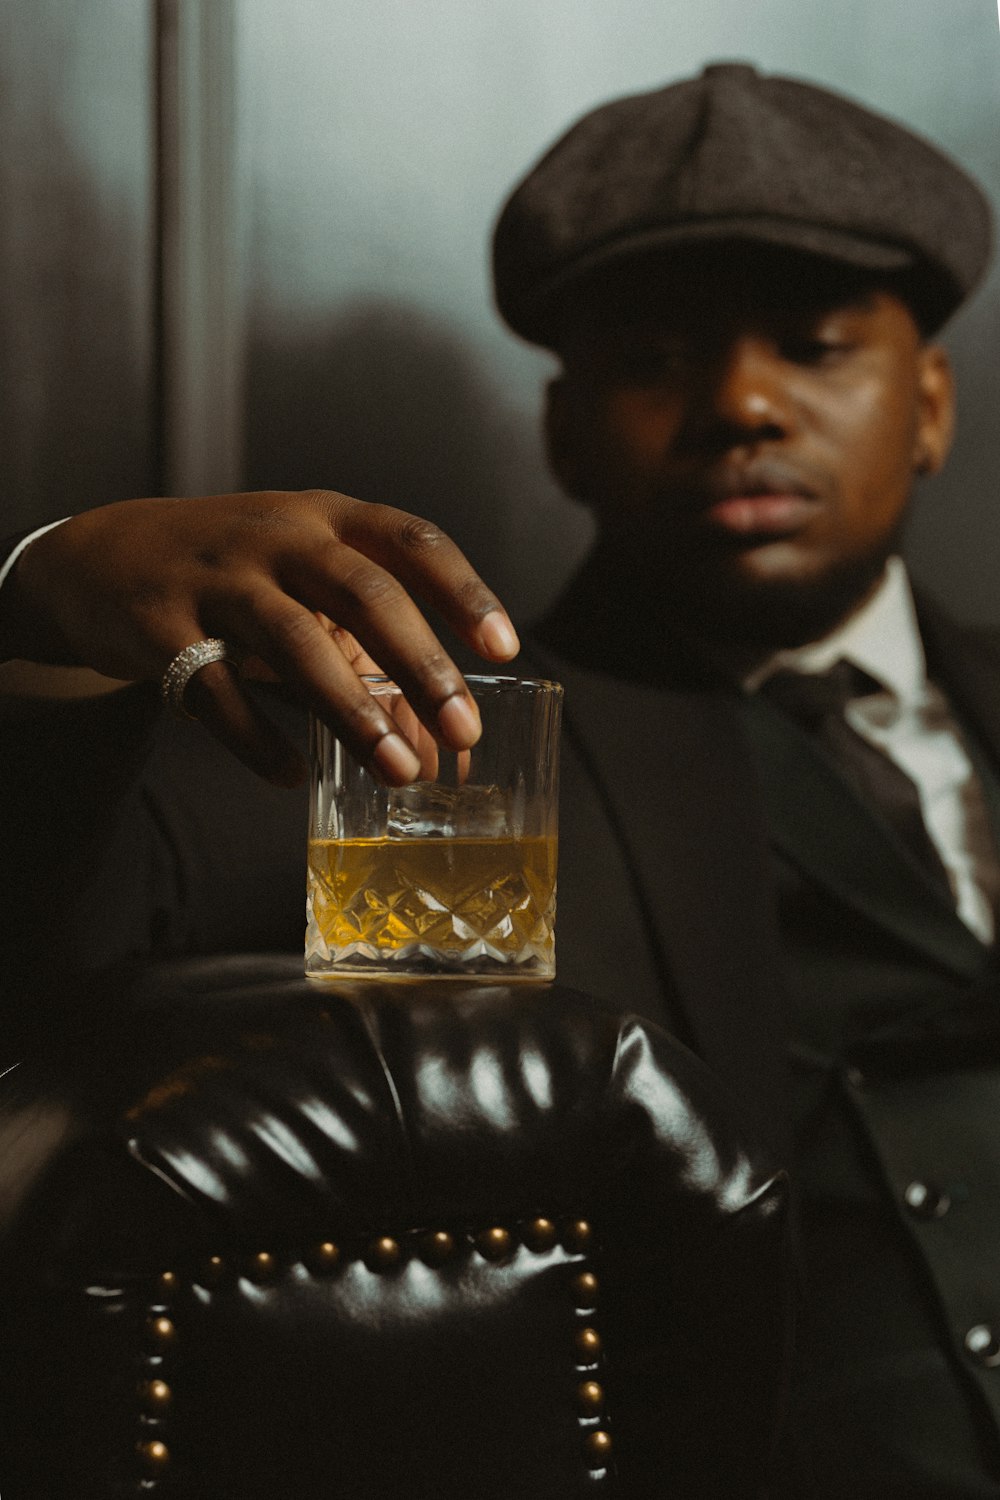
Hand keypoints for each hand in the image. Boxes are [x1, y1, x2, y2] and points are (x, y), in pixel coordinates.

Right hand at [2, 490, 518, 785]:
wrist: (102, 557)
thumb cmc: (238, 576)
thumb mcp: (304, 588)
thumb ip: (366, 656)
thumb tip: (438, 748)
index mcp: (327, 517)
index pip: (412, 540)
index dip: (464, 593)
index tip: (505, 649)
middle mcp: (278, 535)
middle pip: (364, 593)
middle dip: (421, 665)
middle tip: (464, 730)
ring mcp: (216, 576)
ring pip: (295, 642)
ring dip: (352, 710)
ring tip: (397, 771)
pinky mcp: (161, 627)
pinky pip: (216, 692)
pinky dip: (257, 740)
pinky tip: (292, 777)